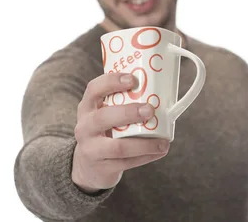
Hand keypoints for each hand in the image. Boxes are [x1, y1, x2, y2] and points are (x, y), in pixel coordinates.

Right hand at [71, 72, 170, 192]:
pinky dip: (146, 156)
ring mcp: (91, 149)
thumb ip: (122, 104)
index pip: (93, 89)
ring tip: (162, 142)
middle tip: (150, 110)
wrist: (88, 166)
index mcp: (87, 108)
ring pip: (117, 147)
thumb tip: (158, 91)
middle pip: (103, 118)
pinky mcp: (102, 168)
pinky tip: (159, 151)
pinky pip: (126, 163)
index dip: (111, 82)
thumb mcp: (104, 115)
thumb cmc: (104, 132)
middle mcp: (85, 127)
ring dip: (143, 144)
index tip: (133, 80)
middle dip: (128, 113)